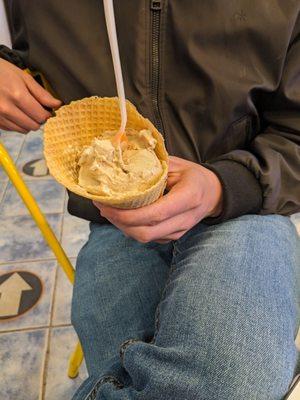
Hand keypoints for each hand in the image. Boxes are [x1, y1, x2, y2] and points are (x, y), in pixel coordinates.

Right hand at [0, 58, 61, 132]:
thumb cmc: (1, 71)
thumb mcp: (23, 77)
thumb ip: (41, 93)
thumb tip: (57, 105)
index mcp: (17, 96)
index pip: (41, 116)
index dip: (47, 113)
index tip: (46, 108)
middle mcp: (7, 109)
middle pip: (34, 126)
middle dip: (38, 119)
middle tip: (36, 109)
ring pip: (24, 130)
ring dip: (28, 122)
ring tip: (25, 110)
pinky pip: (13, 129)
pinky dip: (18, 123)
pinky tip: (15, 112)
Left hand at [94, 156, 222, 243]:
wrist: (214, 193)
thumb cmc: (193, 176)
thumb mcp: (177, 164)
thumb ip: (153, 166)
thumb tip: (122, 162)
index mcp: (188, 198)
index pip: (155, 213)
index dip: (127, 214)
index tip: (106, 205)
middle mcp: (184, 219)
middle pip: (146, 232)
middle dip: (119, 222)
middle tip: (102, 207)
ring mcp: (179, 231)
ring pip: (145, 238)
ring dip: (122, 227)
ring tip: (107, 210)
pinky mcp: (173, 236)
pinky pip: (149, 237)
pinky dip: (131, 229)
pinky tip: (121, 216)